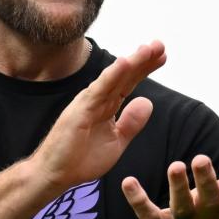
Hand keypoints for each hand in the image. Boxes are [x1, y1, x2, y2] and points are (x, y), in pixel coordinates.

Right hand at [31, 41, 166, 187]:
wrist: (55, 175)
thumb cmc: (80, 159)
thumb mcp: (116, 141)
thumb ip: (131, 123)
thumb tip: (147, 102)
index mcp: (107, 106)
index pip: (129, 83)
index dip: (145, 69)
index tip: (163, 56)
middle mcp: (98, 99)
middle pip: (124, 75)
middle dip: (143, 60)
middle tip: (160, 44)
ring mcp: (88, 103)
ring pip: (113, 78)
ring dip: (131, 62)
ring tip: (148, 49)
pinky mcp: (80, 110)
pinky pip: (99, 90)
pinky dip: (112, 75)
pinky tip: (125, 63)